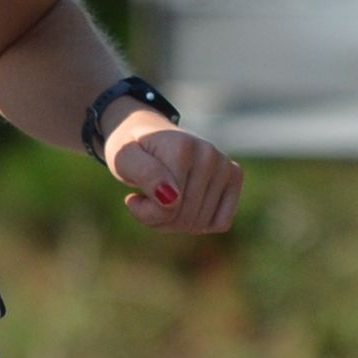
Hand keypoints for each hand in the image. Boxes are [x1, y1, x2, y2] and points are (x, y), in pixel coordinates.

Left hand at [104, 112, 240, 234]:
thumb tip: (172, 198)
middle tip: (148, 200)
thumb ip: (145, 175)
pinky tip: (185, 204)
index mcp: (182, 148)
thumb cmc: (133, 150)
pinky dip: (200, 223)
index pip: (168, 209)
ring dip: (177, 222)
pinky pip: (221, 222)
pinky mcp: (234, 175)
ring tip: (163, 200)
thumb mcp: (123, 160)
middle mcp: (209, 154)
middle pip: (186, 218)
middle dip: (161, 219)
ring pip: (202, 224)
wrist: (150, 134)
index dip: (145, 213)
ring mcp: (225, 164)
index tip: (133, 198)